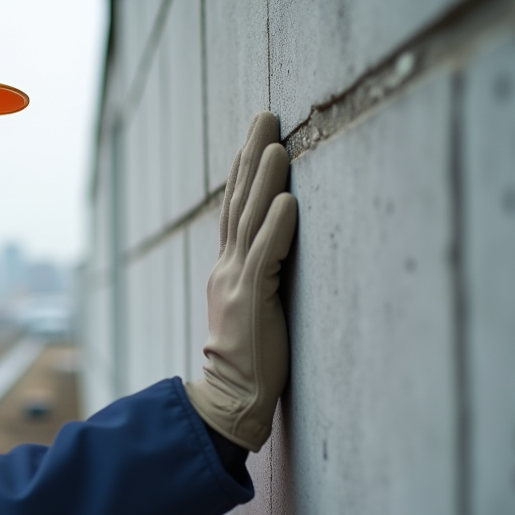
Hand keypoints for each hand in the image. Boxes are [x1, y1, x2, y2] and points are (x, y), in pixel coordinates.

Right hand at [184, 112, 297, 452]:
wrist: (230, 398)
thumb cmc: (250, 360)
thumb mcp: (252, 306)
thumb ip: (261, 275)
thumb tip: (281, 247)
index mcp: (228, 268)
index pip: (235, 209)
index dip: (245, 171)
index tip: (258, 136)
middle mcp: (227, 267)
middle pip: (238, 201)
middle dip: (251, 156)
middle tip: (264, 116)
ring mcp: (236, 282)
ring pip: (249, 219)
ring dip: (263, 178)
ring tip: (276, 143)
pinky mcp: (251, 300)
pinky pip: (265, 255)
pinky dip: (276, 226)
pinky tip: (287, 199)